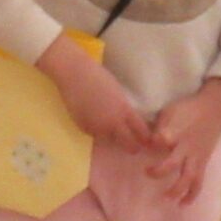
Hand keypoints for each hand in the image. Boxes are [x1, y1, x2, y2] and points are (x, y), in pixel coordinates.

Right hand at [38, 34, 153, 153]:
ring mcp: (97, 127)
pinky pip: (95, 136)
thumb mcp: (118, 93)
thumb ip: (124, 109)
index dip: (145, 137)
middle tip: (132, 143)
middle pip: (128, 144)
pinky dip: (98, 132)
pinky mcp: (84, 128)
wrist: (74, 74)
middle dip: (132, 145)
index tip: (145, 138)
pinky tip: (96, 122)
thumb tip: (128, 121)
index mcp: (124, 110)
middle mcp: (112, 123)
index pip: (141, 132)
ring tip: (111, 130)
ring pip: (110, 142)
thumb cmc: (98, 76)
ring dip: (113, 138)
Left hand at [147, 78, 220, 203]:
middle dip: (159, 171)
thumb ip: (158, 126)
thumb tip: (145, 141)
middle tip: (146, 172)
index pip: (163, 139)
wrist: (215, 108)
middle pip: (173, 163)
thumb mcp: (170, 111)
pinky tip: (182, 204)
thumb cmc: (189, 109)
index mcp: (177, 131)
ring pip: (188, 178)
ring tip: (166, 198)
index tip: (148, 144)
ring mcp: (196, 156)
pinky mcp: (203, 162)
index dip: (156, 141)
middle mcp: (186, 146)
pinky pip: (198, 182)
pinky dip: (191, 195)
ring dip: (177, 190)